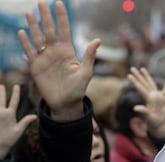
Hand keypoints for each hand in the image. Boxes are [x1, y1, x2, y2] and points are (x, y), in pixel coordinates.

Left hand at [0, 85, 36, 158]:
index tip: (16, 86)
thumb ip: (25, 121)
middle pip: (1, 99)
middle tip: (1, 86)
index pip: (14, 101)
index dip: (15, 93)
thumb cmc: (8, 139)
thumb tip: (35, 116)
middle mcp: (0, 112)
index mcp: (9, 115)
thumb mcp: (18, 131)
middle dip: (1, 92)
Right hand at [18, 0, 100, 119]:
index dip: (61, 17)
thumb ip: (89, 56)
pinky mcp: (35, 67)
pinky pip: (29, 52)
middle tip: (41, 1)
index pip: (64, 29)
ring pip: (37, 38)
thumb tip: (97, 40)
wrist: (66, 103)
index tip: (58, 3)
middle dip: (45, 16)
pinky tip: (22, 32)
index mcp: (67, 51)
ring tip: (29, 13)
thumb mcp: (86, 72)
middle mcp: (55, 51)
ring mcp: (44, 58)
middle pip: (48, 30)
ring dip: (33, 26)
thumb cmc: (78, 89)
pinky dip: (25, 43)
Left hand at [127, 67, 164, 138]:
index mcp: (148, 99)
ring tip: (142, 68)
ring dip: (146, 76)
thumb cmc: (153, 121)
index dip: (135, 82)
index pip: (140, 88)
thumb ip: (143, 111)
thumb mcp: (148, 117)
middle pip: (143, 83)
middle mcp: (151, 96)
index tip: (129, 75)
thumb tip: (135, 108)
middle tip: (132, 68)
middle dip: (138, 76)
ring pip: (151, 83)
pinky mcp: (162, 98)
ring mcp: (156, 96)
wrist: (159, 123)